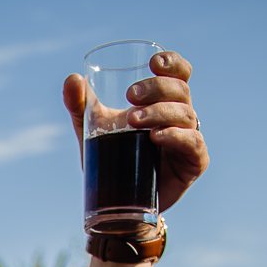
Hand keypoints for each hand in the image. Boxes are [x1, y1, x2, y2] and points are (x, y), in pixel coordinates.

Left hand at [62, 49, 206, 212]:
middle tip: (130, 95)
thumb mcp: (93, 130)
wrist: (120, 204)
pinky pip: (192, 143)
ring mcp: (190, 138)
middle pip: (180, 90)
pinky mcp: (194, 162)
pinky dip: (176, 137)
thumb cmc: (113, 159)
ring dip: (160, 112)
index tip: (152, 63)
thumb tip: (72, 79)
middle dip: (157, 88)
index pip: (179, 73)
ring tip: (133, 120)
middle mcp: (182, 116)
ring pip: (185, 115)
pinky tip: (155, 136)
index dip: (172, 63)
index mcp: (165, 101)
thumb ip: (81, 105)